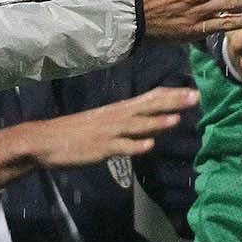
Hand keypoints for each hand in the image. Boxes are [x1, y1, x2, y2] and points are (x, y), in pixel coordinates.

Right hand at [0, 86, 197, 189]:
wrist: (46, 140)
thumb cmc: (76, 132)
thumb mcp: (104, 121)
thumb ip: (127, 122)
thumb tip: (149, 124)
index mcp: (118, 109)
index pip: (149, 97)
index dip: (171, 95)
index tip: (192, 91)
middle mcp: (116, 117)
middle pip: (149, 107)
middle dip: (173, 103)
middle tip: (195, 97)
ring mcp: (109, 133)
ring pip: (137, 126)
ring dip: (157, 122)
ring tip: (177, 119)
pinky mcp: (101, 149)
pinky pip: (120, 148)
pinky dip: (135, 146)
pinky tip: (149, 145)